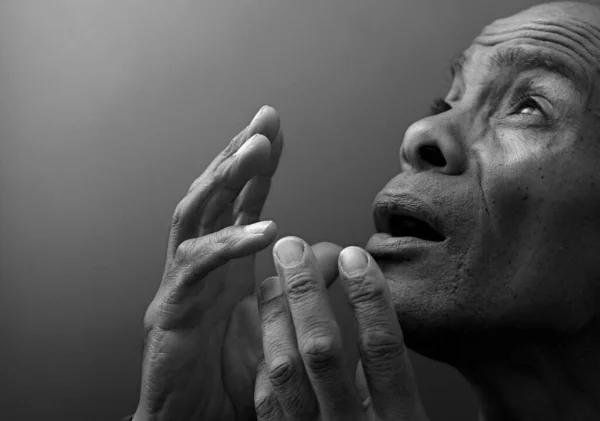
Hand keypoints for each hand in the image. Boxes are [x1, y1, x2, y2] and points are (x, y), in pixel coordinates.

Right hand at [133, 106, 342, 420]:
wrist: (190, 420)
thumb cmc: (230, 376)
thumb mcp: (277, 323)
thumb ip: (302, 284)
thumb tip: (333, 250)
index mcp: (225, 264)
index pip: (240, 202)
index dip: (259, 166)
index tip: (279, 131)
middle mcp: (200, 264)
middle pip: (215, 195)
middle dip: (239, 154)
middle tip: (266, 118)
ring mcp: (181, 283)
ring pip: (196, 216)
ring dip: (225, 179)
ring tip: (256, 148)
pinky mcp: (172, 312)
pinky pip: (198, 270)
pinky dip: (230, 246)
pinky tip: (266, 229)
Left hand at [254, 237, 429, 420]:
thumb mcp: (405, 418)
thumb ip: (387, 374)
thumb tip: (375, 306)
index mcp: (397, 420)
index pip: (383, 349)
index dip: (368, 298)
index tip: (354, 255)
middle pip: (323, 350)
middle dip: (305, 292)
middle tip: (292, 247)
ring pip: (285, 367)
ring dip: (275, 315)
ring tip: (273, 276)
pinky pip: (266, 395)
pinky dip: (262, 353)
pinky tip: (262, 322)